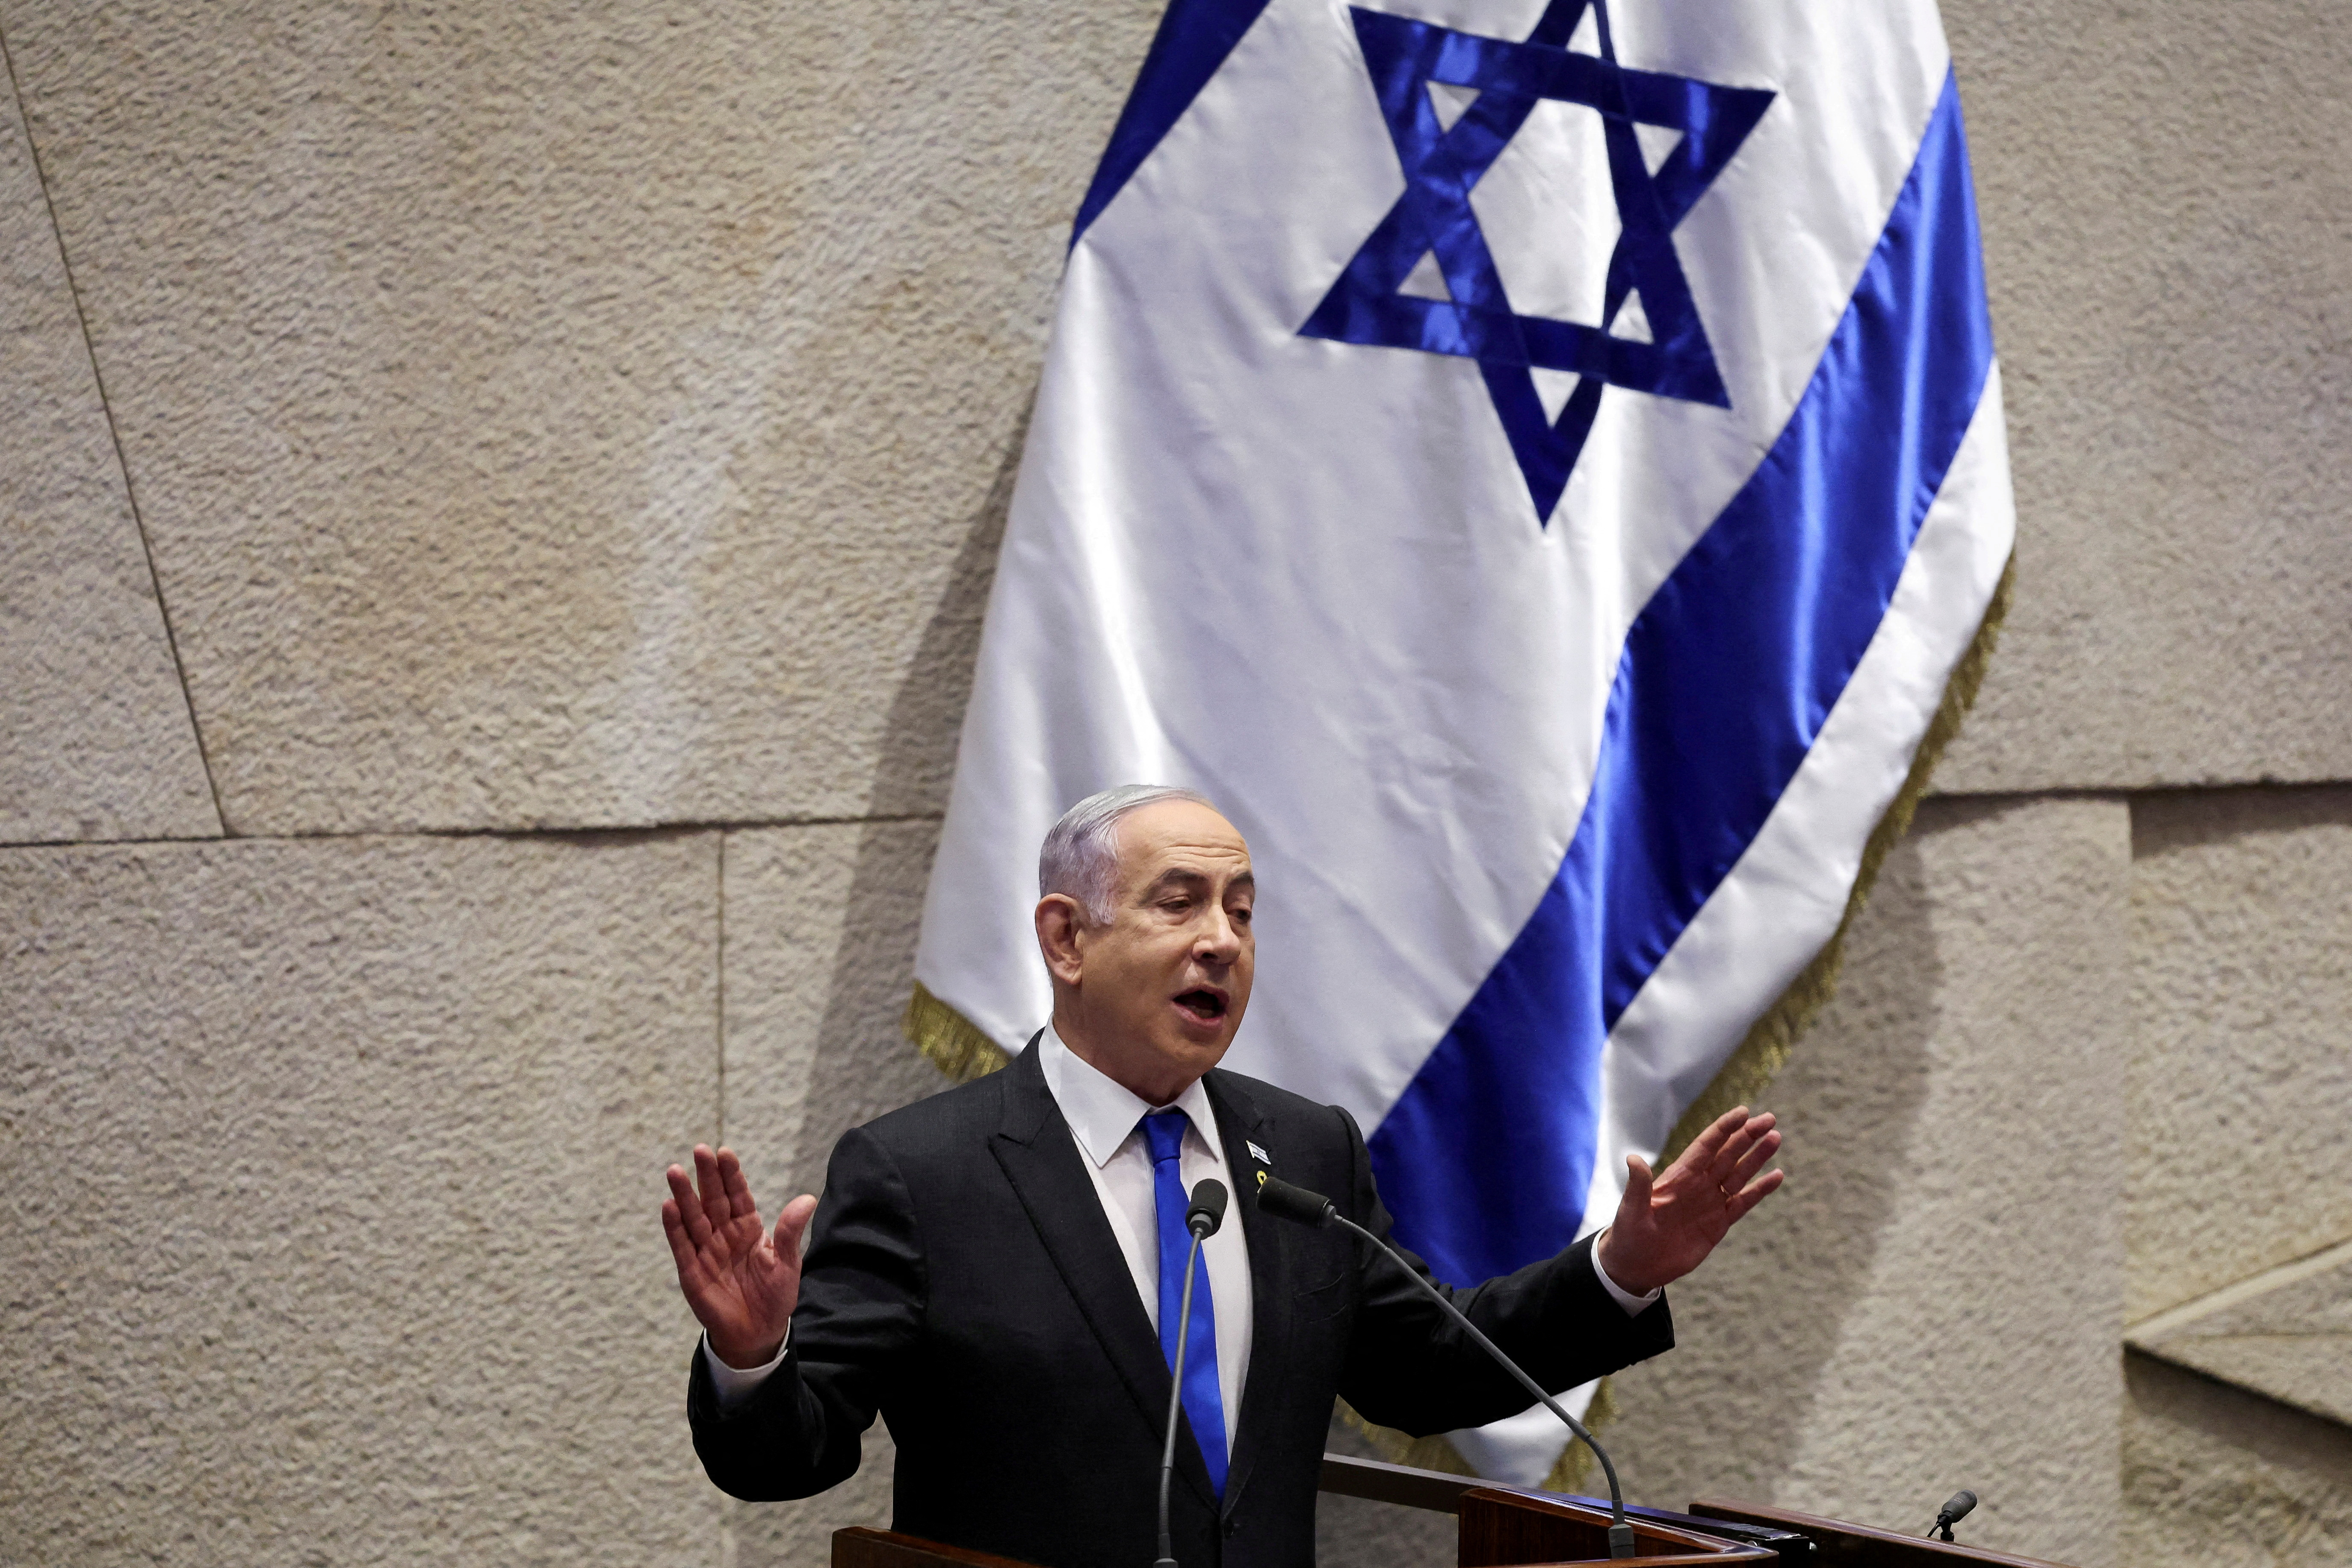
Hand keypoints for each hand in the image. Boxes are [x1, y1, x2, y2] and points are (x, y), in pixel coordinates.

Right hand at [661, 1144, 818, 1369]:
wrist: (759, 1332)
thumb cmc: (775, 1295)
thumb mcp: (787, 1263)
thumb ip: (790, 1231)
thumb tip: (808, 1198)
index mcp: (748, 1228)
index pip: (738, 1195)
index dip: (731, 1175)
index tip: (725, 1152)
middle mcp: (724, 1234)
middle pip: (713, 1200)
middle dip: (706, 1176)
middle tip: (699, 1150)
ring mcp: (706, 1251)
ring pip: (693, 1218)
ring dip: (684, 1196)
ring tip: (675, 1171)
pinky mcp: (692, 1272)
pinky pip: (682, 1246)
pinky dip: (674, 1227)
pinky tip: (668, 1206)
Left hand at [1595, 1107, 1782, 1295]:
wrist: (1638, 1266)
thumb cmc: (1628, 1235)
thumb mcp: (1631, 1210)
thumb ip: (1638, 1186)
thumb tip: (1632, 1158)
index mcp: (1678, 1176)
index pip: (1705, 1146)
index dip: (1724, 1129)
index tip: (1743, 1112)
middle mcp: (1698, 1184)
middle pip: (1727, 1154)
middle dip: (1747, 1136)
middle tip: (1769, 1119)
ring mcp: (1710, 1202)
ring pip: (1739, 1174)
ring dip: (1757, 1157)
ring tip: (1775, 1138)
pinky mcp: (1719, 1223)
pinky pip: (1743, 1202)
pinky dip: (1760, 1190)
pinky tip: (1776, 1175)